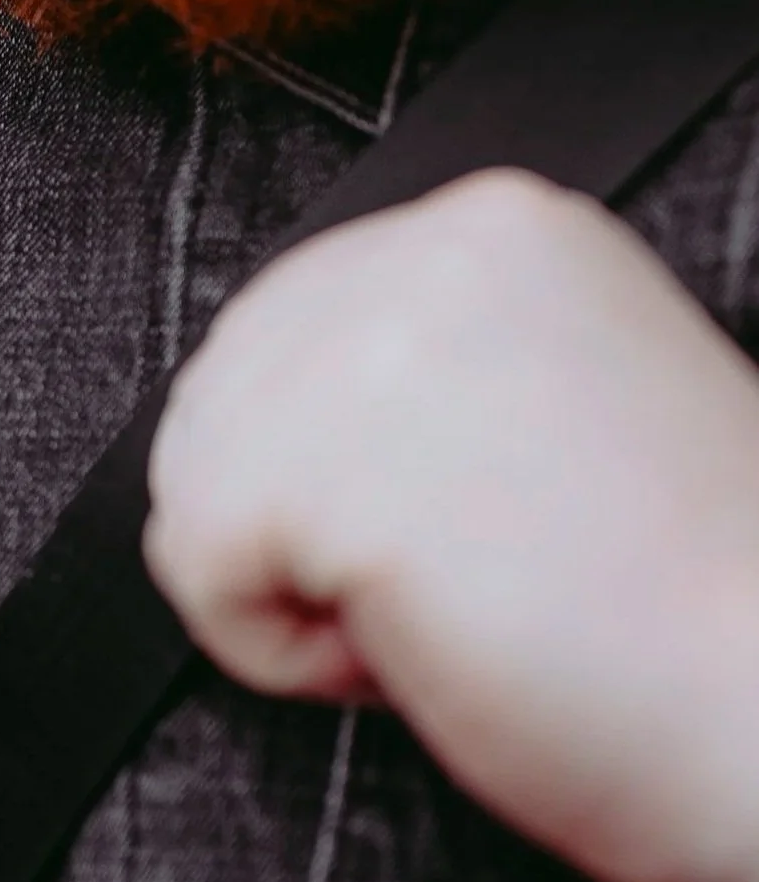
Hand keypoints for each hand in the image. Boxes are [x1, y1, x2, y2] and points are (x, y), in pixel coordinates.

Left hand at [145, 169, 758, 881]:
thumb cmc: (685, 616)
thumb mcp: (545, 417)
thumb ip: (419, 378)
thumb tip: (274, 423)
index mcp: (499, 228)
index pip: (281, 338)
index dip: (336, 482)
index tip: (473, 538)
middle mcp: (434, 247)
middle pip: (216, 405)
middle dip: (302, 532)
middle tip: (468, 590)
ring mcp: (376, 337)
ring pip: (196, 487)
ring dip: (293, 594)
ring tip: (453, 614)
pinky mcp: (330, 454)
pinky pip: (196, 570)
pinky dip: (280, 652)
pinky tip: (419, 647)